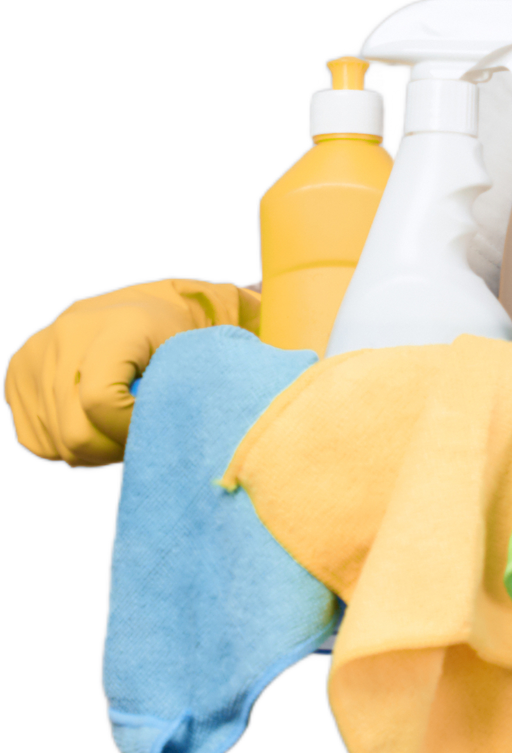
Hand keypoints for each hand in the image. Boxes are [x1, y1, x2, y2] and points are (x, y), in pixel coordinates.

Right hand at [3, 278, 260, 466]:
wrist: (154, 304)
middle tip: (144, 438)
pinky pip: (35, 437)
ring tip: (126, 427)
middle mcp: (69, 332)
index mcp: (120, 324)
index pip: (100, 402)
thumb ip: (221, 375)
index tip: (159, 428)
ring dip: (95, 448)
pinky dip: (68, 444)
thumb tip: (247, 413)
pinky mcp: (18, 372)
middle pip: (74, 431)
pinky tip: (98, 424)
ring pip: (56, 440)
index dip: (129, 430)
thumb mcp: (213, 345)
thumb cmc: (194, 332)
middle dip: (114, 448)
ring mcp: (37, 352)